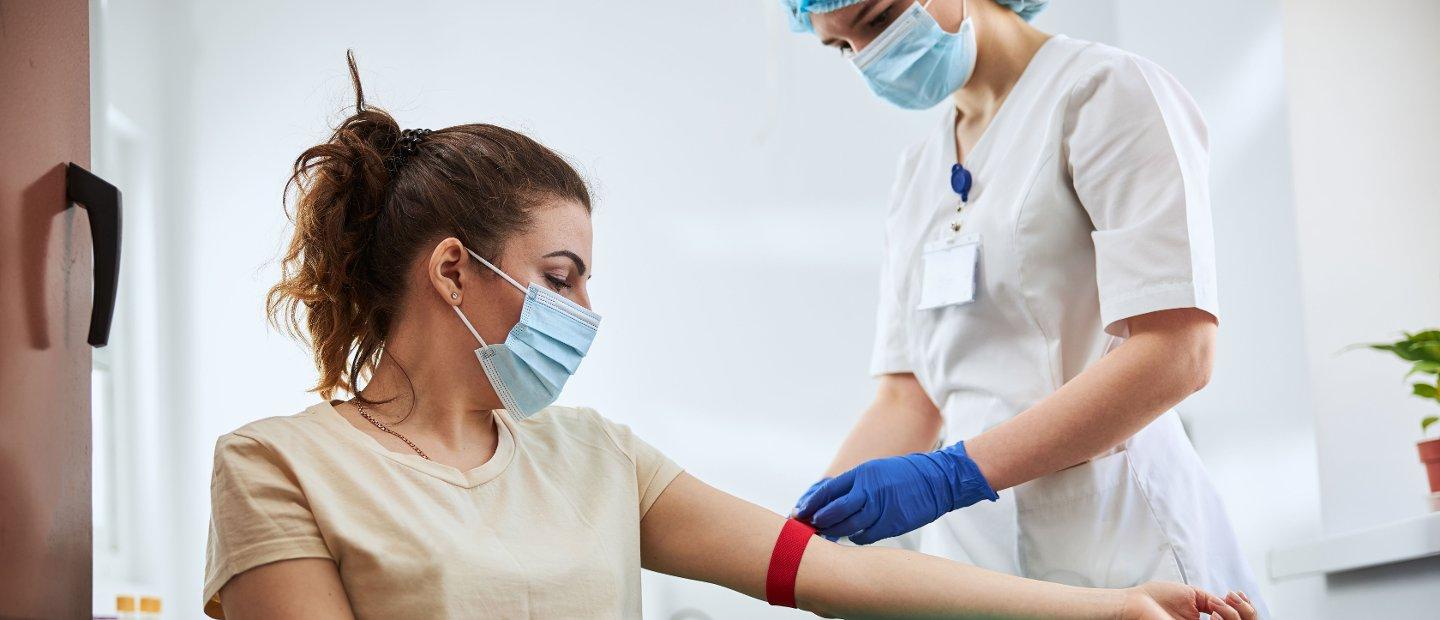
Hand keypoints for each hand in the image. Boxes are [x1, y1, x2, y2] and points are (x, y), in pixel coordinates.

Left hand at [793, 441, 995, 544]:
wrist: (937, 481)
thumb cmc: (903, 475)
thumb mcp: (874, 471)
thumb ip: (853, 485)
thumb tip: (829, 500)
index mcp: (862, 475)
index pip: (828, 491)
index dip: (811, 504)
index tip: (799, 512)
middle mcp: (868, 491)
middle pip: (834, 511)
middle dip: (817, 522)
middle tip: (807, 529)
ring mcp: (881, 509)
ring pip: (848, 526)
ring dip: (833, 533)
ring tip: (823, 537)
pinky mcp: (892, 524)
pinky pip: (866, 536)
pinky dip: (856, 538)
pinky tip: (852, 537)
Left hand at [1121, 582, 1256, 619]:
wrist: (1135, 603)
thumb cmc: (1155, 598)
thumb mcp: (1191, 594)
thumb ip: (1211, 600)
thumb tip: (1229, 603)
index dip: (1246, 610)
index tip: (1236, 595)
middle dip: (1245, 613)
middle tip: (1230, 600)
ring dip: (1232, 618)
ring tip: (1217, 609)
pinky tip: (1212, 616)